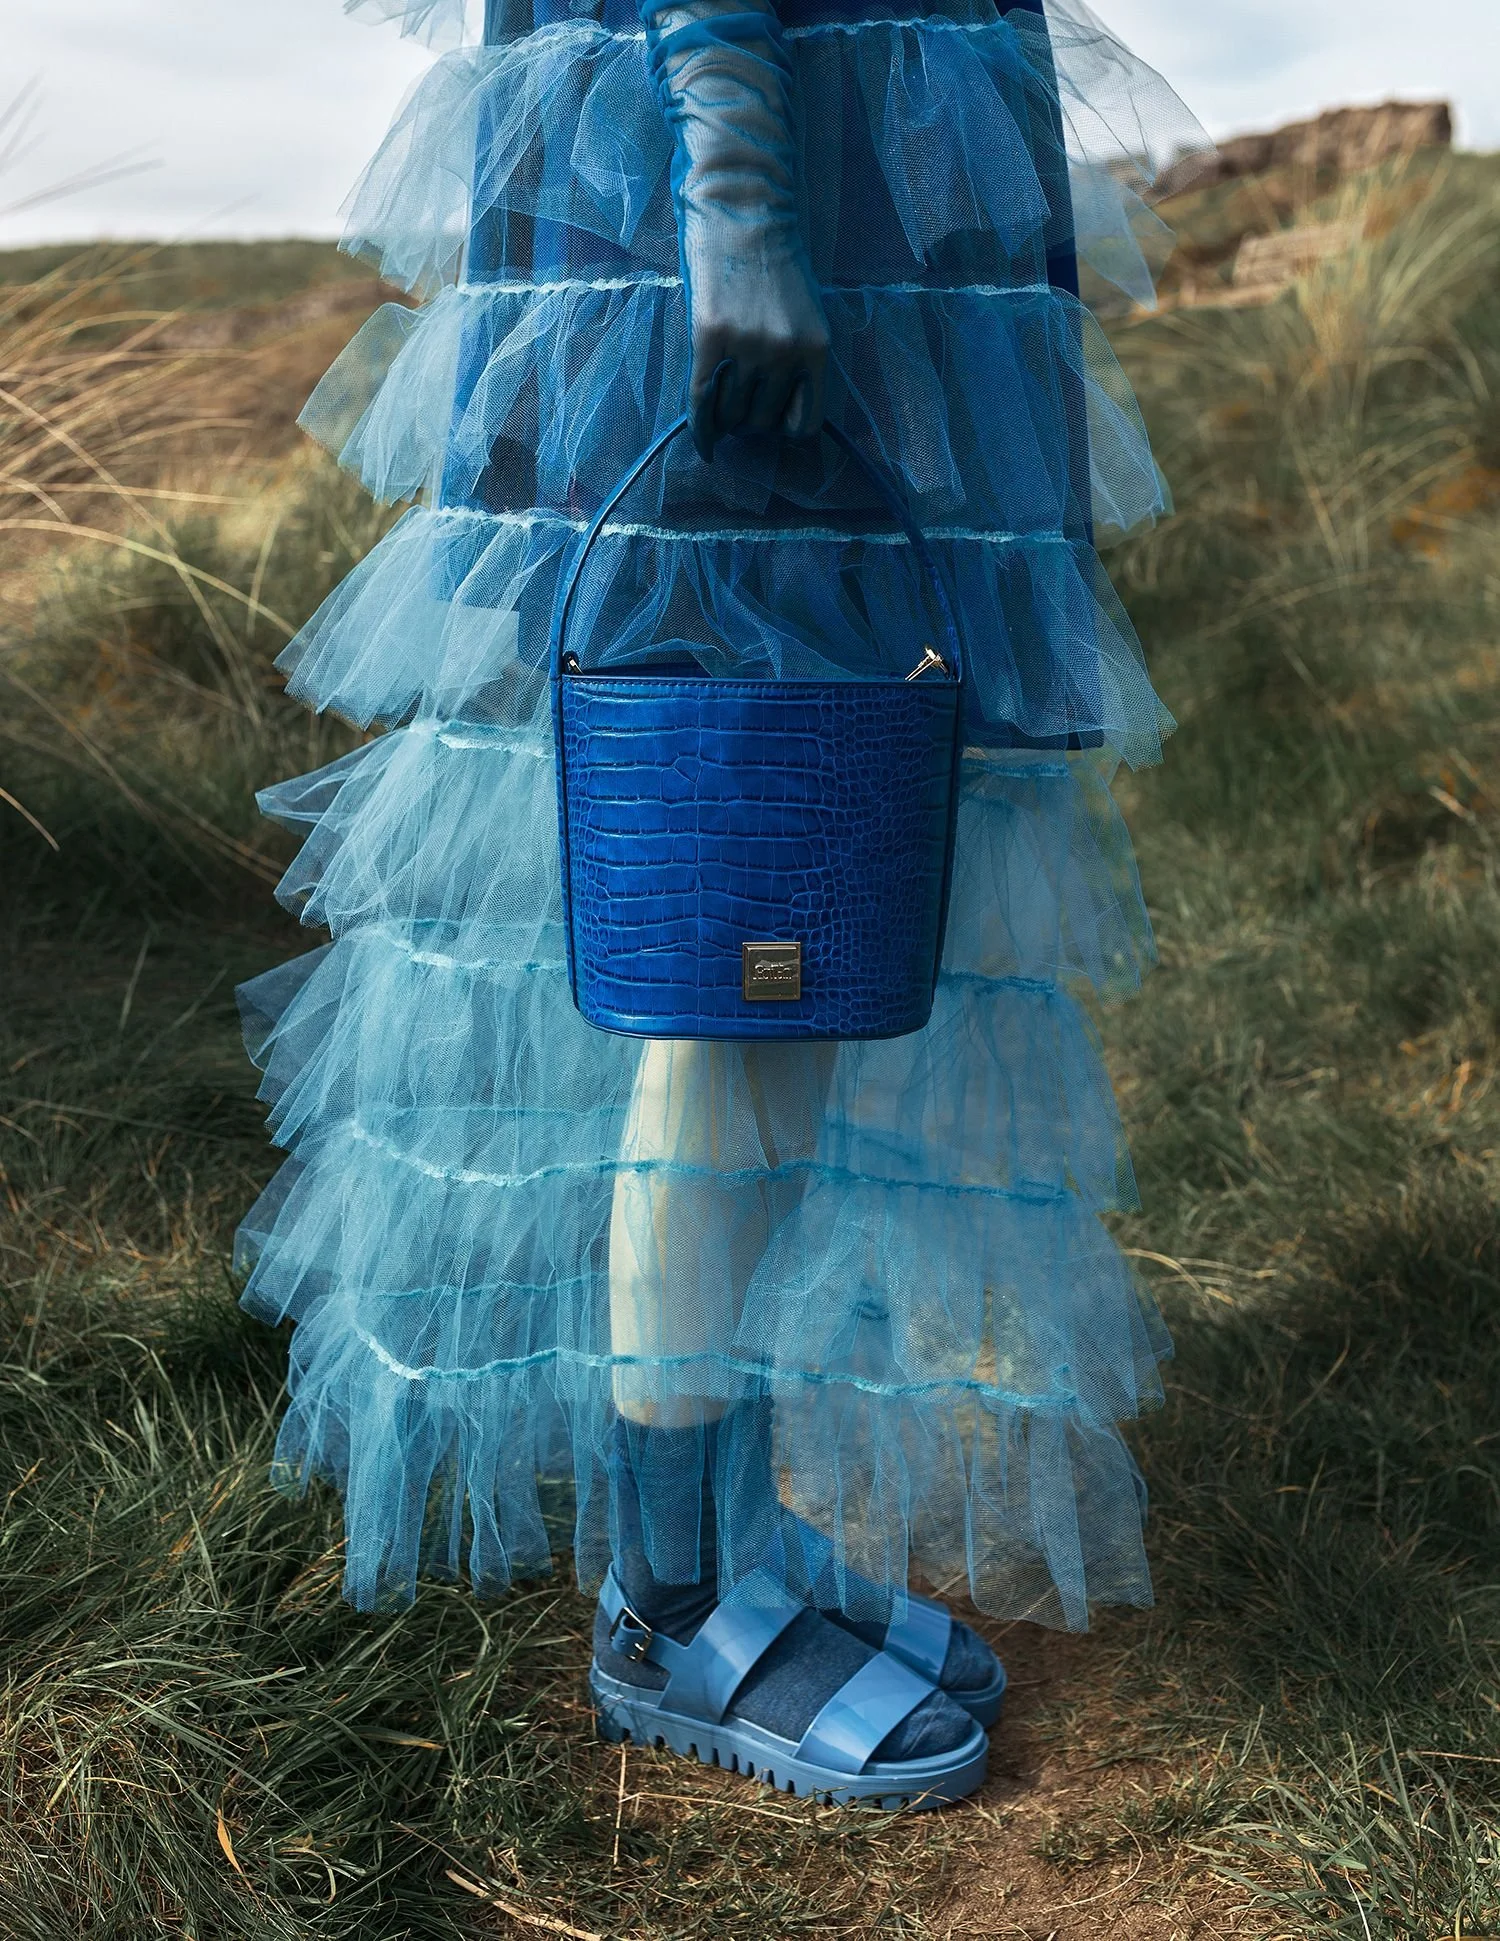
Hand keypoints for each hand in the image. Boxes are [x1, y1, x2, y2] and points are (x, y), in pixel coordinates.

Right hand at [684, 228, 828, 459]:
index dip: (784, 429)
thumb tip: (771, 408)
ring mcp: (747, 347)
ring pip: (731, 415)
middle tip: (738, 403)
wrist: (745, 208)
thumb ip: (796, 358)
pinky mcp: (710, 337)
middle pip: (762, 422)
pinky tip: (704, 442)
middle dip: (749, 420)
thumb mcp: (804, 314)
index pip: (803, 423)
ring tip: (720, 401)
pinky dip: (701, 427)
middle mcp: (785, 353)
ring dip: (724, 417)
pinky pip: (702, 400)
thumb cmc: (775, 258)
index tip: (771, 421)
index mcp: (816, 349)